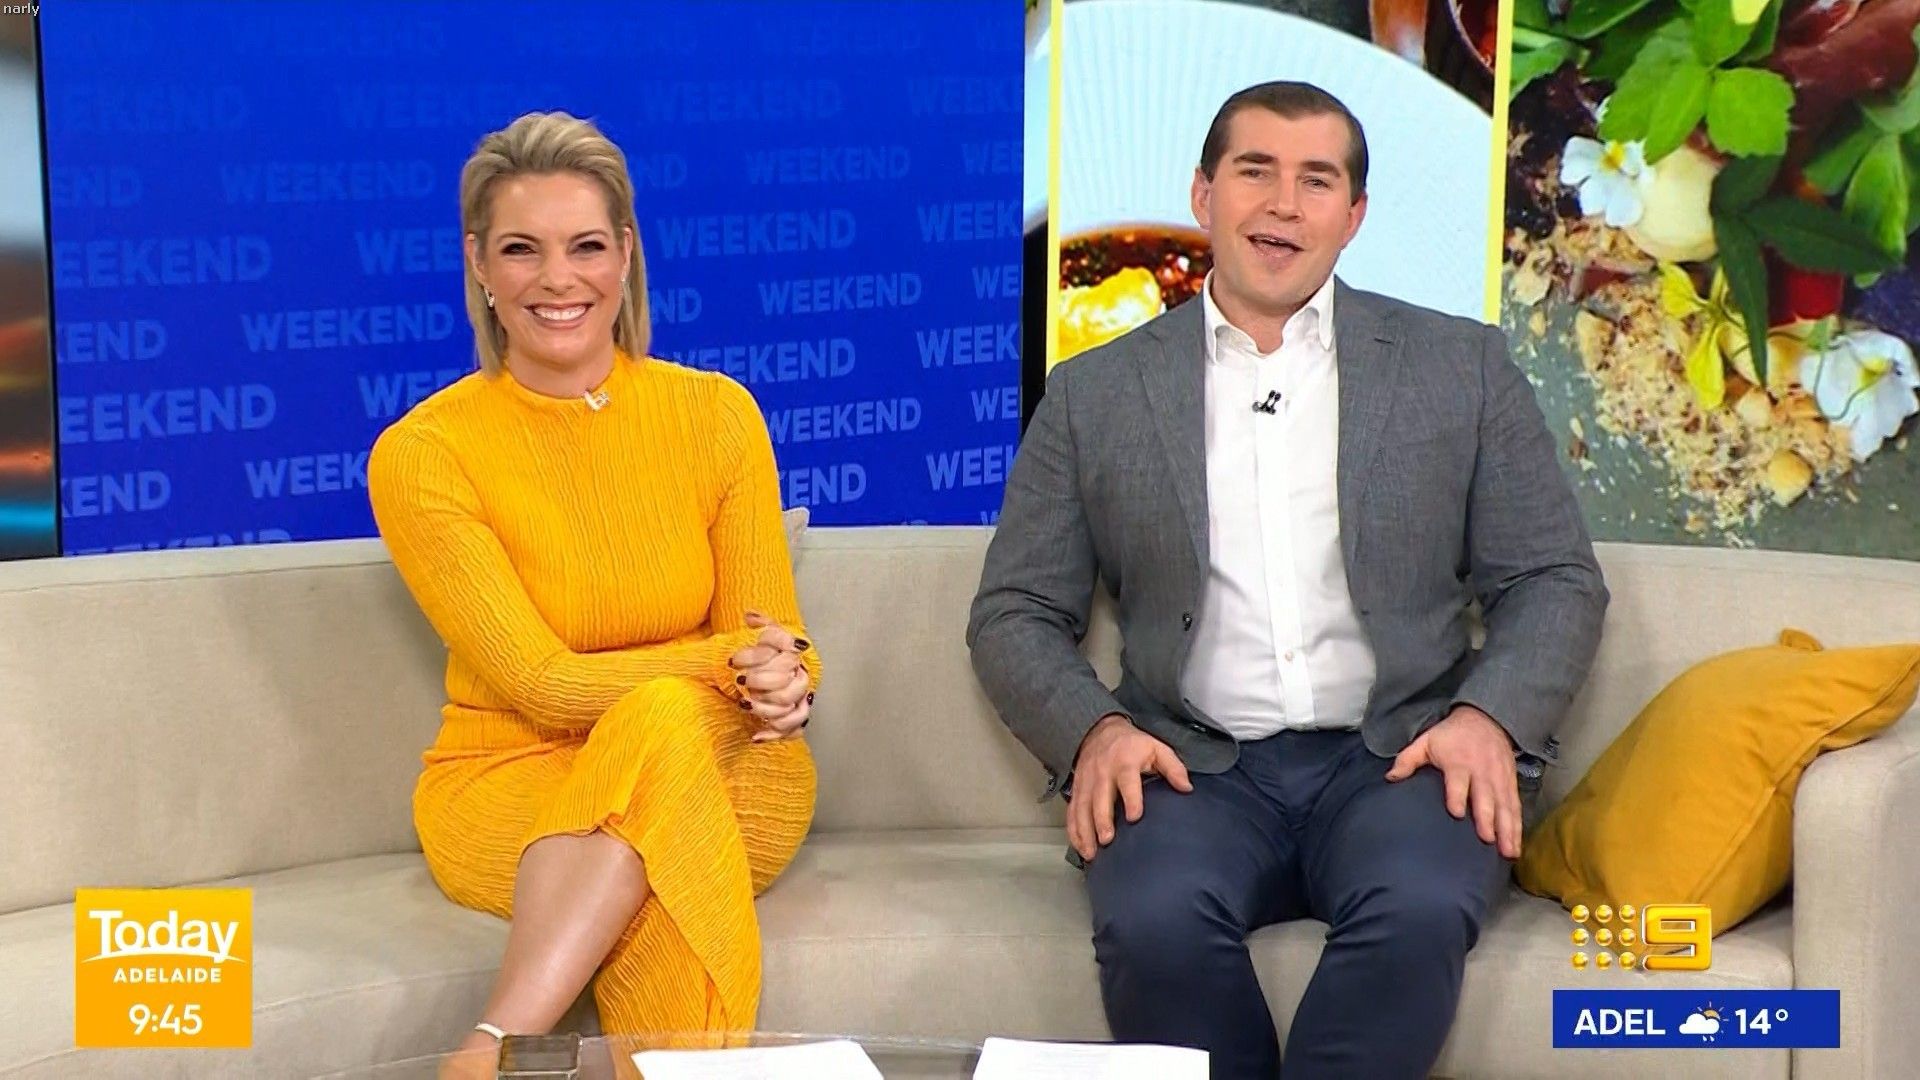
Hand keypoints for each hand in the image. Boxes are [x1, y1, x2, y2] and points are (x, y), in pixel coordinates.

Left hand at [728, 612, 811, 741]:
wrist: (769, 669)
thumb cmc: (764, 652)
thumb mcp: (762, 633)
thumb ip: (759, 622)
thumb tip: (751, 616)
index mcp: (794, 655)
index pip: (783, 655)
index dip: (755, 658)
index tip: (734, 660)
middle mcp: (801, 677)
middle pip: (790, 684)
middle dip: (762, 683)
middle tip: (741, 681)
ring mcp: (799, 699)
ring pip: (792, 709)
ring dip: (766, 709)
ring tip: (744, 704)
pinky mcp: (793, 718)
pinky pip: (792, 731)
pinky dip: (773, 734)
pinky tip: (755, 736)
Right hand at [1067, 714, 1192, 862]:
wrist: (1100, 730)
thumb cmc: (1132, 745)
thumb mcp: (1156, 748)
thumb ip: (1173, 768)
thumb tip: (1186, 788)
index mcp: (1124, 761)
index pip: (1127, 780)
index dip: (1131, 799)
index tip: (1134, 817)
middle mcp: (1102, 772)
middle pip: (1099, 798)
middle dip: (1101, 820)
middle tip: (1107, 840)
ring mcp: (1087, 781)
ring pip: (1082, 807)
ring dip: (1085, 830)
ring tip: (1091, 852)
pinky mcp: (1077, 789)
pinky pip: (1072, 811)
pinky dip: (1074, 830)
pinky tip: (1081, 847)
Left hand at [1385, 705, 1522, 858]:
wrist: (1485, 718)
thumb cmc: (1451, 734)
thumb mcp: (1427, 741)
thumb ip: (1408, 759)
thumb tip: (1390, 778)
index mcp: (1459, 762)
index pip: (1458, 782)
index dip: (1457, 796)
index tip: (1456, 813)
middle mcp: (1482, 772)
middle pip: (1485, 797)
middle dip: (1487, 819)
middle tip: (1487, 839)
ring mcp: (1499, 779)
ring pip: (1505, 807)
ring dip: (1507, 830)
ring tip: (1508, 852)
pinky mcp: (1510, 784)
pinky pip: (1516, 808)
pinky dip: (1518, 827)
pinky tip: (1515, 846)